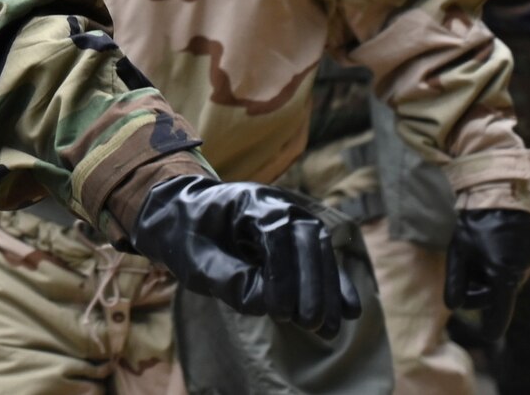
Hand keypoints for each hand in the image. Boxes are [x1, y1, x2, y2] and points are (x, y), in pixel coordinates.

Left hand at [131, 174, 359, 339]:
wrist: (179, 213)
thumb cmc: (184, 234)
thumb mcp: (194, 260)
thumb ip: (228, 280)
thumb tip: (268, 305)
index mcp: (246, 200)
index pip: (277, 234)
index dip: (283, 275)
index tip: (279, 313)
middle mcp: (275, 202)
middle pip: (308, 238)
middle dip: (314, 284)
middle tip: (310, 325)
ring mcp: (289, 215)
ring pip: (320, 249)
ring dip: (328, 289)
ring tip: (329, 329)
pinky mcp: (295, 235)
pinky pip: (321, 257)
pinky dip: (335, 282)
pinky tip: (349, 310)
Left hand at [444, 208, 529, 343]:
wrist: (499, 190)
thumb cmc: (475, 221)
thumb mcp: (459, 251)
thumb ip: (455, 281)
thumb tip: (451, 306)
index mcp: (504, 275)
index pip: (500, 311)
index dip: (493, 325)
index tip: (487, 336)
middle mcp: (522, 271)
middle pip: (500, 293)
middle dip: (482, 287)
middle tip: (466, 267)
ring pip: (508, 279)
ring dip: (493, 275)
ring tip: (478, 250)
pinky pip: (517, 266)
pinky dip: (503, 263)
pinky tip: (491, 244)